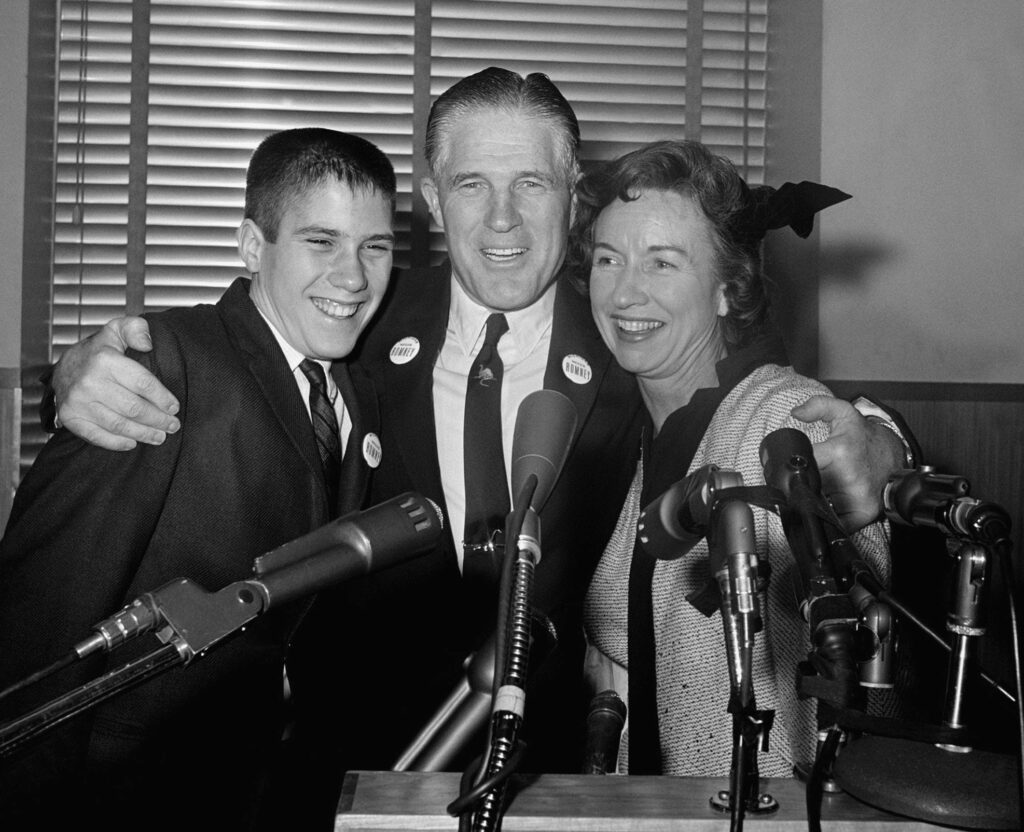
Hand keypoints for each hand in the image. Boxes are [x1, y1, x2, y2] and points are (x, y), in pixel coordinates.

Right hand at [53, 317, 179, 450]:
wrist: (64, 368)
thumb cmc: (99, 352)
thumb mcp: (117, 330)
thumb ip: (135, 329)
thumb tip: (148, 343)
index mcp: (105, 360)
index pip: (142, 383)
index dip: (162, 398)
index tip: (174, 407)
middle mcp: (90, 381)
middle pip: (133, 408)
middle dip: (158, 419)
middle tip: (173, 425)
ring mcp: (78, 401)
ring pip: (119, 424)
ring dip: (143, 433)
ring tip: (160, 436)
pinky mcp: (71, 417)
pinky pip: (97, 436)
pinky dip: (117, 443)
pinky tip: (133, 443)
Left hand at [791, 396, 904, 531]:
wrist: (894, 457)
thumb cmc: (865, 438)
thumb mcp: (844, 413)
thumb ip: (818, 406)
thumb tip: (796, 412)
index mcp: (840, 453)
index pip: (802, 465)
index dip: (790, 469)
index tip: (786, 470)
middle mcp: (849, 478)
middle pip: (807, 489)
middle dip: (801, 485)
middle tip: (804, 479)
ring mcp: (857, 499)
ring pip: (818, 506)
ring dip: (813, 501)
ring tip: (819, 489)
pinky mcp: (864, 513)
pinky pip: (836, 521)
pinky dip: (827, 516)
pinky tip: (828, 505)